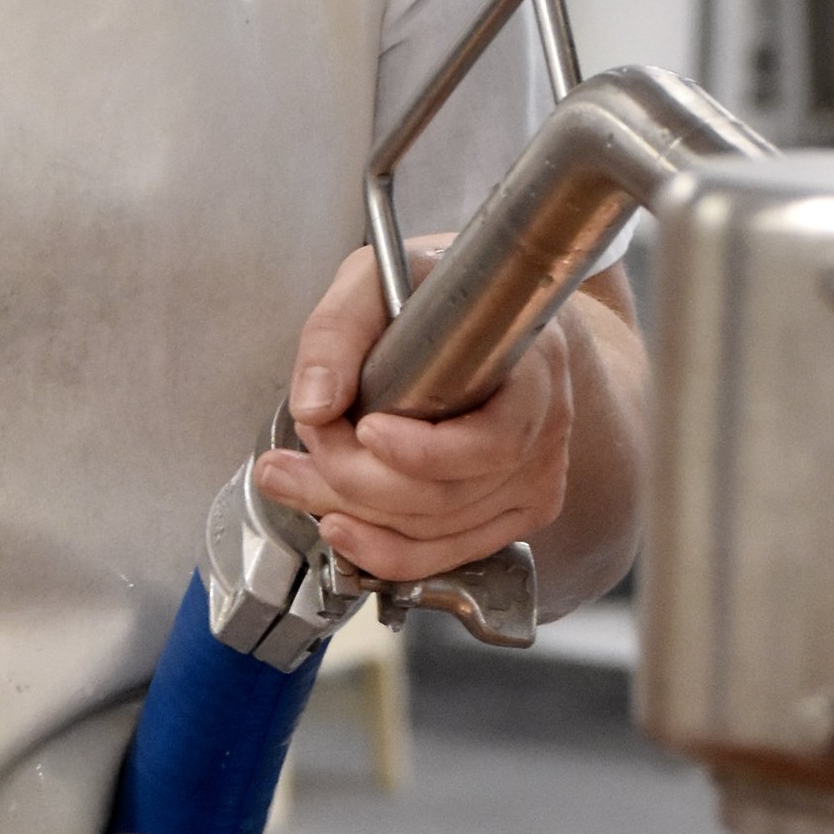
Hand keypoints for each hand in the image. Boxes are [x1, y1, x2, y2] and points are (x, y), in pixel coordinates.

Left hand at [252, 239, 577, 582]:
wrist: (488, 315)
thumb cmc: (439, 295)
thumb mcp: (378, 280)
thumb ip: (339, 330)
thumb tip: (315, 401)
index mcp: (533, 367)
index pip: (495, 439)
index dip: (426, 451)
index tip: (366, 429)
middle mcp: (543, 430)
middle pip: (448, 493)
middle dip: (356, 478)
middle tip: (301, 448)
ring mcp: (531, 479)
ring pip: (437, 530)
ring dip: (352, 513)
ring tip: (291, 479)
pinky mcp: (512, 513)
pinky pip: (446, 552)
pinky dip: (384, 549)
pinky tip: (339, 525)